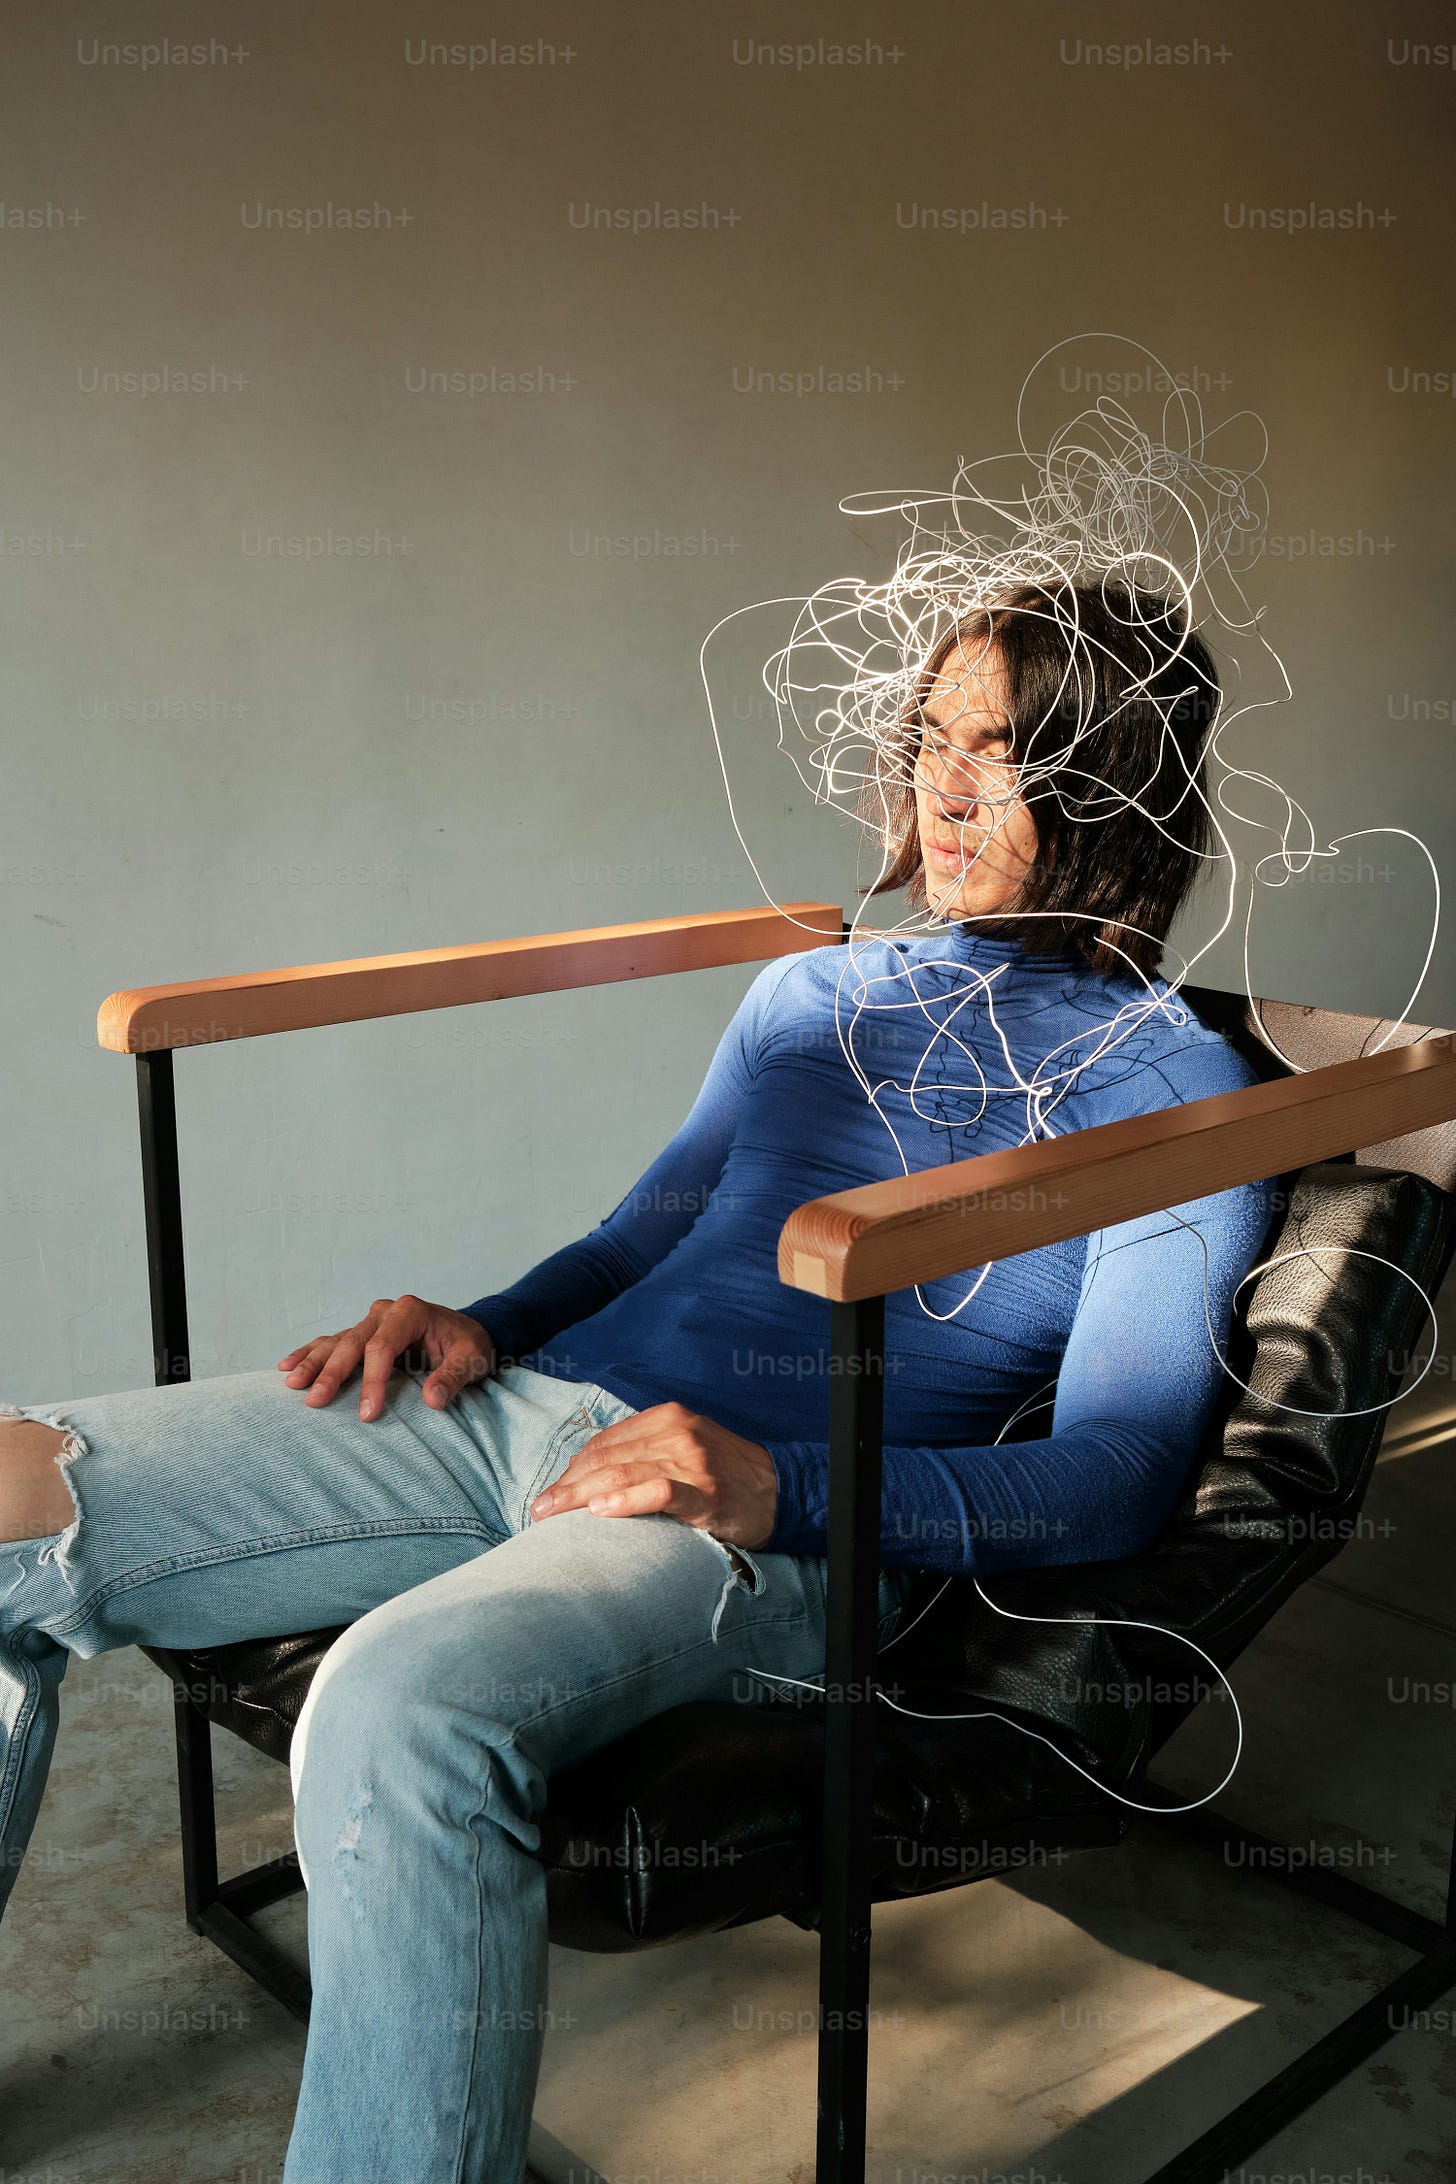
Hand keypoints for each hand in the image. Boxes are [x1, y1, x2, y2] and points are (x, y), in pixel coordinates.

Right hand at [278, 1295, 495, 1420]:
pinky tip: (286, 1366)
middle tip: (315, 1401)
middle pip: (353, 1342)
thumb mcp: (473, 1358)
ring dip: (313, 1362)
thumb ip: (454, 1377)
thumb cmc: (470, 1345)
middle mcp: (386, 1312)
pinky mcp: (363, 1333)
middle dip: (333, 1372)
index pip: (383, 1347)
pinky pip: (332, 1341)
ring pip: (337, 1340)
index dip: (373, 1380)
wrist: (469, 1331)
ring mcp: (371, 1320)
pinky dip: (311, 1353)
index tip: (367, 1413)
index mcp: (410, 1312)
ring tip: (291, 1383)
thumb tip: (432, 1400)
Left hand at [531, 1401, 776, 1549]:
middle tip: (541, 1510)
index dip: (573, 1469)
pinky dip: (627, 1501)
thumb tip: (593, 1477)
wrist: (780, 1490)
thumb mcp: (685, 1447)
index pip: (606, 1443)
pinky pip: (659, 1492)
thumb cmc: (726, 1474)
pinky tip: (602, 1512)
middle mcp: (677, 1433)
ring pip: (623, 1473)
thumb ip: (645, 1452)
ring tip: (555, 1515)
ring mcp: (692, 1462)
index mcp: (668, 1418)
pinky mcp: (705, 1492)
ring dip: (581, 1496)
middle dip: (568, 1485)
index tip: (552, 1493)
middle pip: (607, 1458)